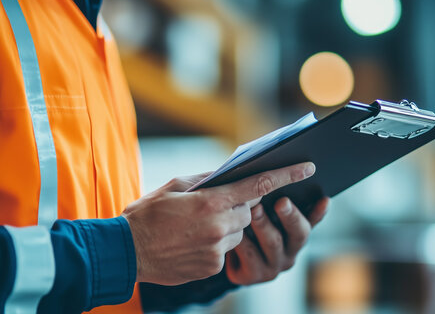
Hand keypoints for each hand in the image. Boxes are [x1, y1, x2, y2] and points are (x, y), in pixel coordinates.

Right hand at [121, 162, 315, 284]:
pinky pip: (225, 250)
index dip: (286, 175)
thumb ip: (206, 179)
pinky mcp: (212, 266)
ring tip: (195, 226)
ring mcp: (217, 249)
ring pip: (238, 232)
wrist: (126, 252)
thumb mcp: (173, 186)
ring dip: (226, 226)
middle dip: (237, 206)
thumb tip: (228, 173)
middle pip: (248, 211)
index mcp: (211, 201)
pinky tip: (192, 241)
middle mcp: (219, 226)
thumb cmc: (146, 214)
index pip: (258, 186)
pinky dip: (215, 243)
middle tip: (212, 204)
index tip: (308, 167)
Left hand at [225, 196, 328, 284]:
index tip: (324, 198)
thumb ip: (268, 197)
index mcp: (295, 234)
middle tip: (282, 201)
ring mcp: (273, 266)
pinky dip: (244, 238)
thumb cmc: (242, 224)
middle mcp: (289, 252)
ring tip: (255, 208)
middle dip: (291, 215)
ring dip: (264, 224)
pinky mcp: (253, 275)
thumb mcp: (258, 210)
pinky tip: (237, 227)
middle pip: (298, 233)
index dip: (319, 211)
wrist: (219, 256)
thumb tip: (273, 174)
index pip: (312, 220)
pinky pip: (250, 255)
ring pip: (273, 243)